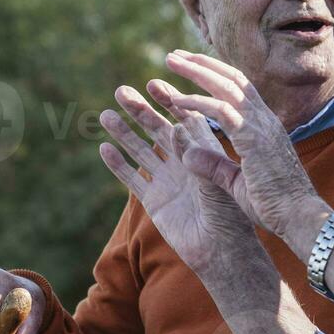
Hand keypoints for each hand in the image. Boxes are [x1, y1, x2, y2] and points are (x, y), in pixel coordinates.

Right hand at [98, 84, 260, 277]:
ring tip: (106, 115)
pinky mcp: (154, 201)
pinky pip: (132, 179)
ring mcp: (167, 180)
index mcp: (203, 152)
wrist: (221, 250)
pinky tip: (104, 148)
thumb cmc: (230, 216)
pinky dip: (118, 164)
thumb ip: (197, 156)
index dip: (169, 101)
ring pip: (140, 150)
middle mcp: (183, 162)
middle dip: (140, 110)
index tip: (153, 82)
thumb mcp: (216, 181)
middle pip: (157, 129)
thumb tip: (175, 127)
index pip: (183, 118)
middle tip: (121, 91)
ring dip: (124, 132)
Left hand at [156, 50, 327, 243]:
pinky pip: (221, 110)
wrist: (300, 218)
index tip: (192, 67)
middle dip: (202, 64)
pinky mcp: (253, 138)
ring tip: (171, 61)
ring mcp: (261, 126)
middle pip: (232, 79)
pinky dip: (197, 102)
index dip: (215, 75)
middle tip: (175, 55)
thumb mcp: (238, 182)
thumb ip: (214, 166)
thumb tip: (187, 156)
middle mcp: (265, 120)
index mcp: (265, 127)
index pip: (240, 90)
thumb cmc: (275, 206)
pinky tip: (175, 100)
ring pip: (226, 86)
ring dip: (197, 71)